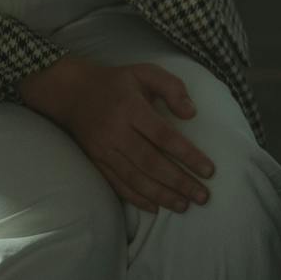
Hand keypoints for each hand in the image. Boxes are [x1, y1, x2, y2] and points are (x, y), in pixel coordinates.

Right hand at [19, 56, 215, 212]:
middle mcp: (116, 132)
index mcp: (131, 108)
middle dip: (179, 182)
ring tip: (184, 205)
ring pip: (135, 178)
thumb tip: (191, 113)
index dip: (187, 155)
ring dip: (161, 195)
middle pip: (151, 162)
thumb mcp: (145, 72)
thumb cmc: (116, 82)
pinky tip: (156, 208)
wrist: (72, 92)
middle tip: (202, 197)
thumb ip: (171, 88)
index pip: (163, 136)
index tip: (208, 170)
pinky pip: (118, 184)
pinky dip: (137, 198)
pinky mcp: (96, 162)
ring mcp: (104, 150)